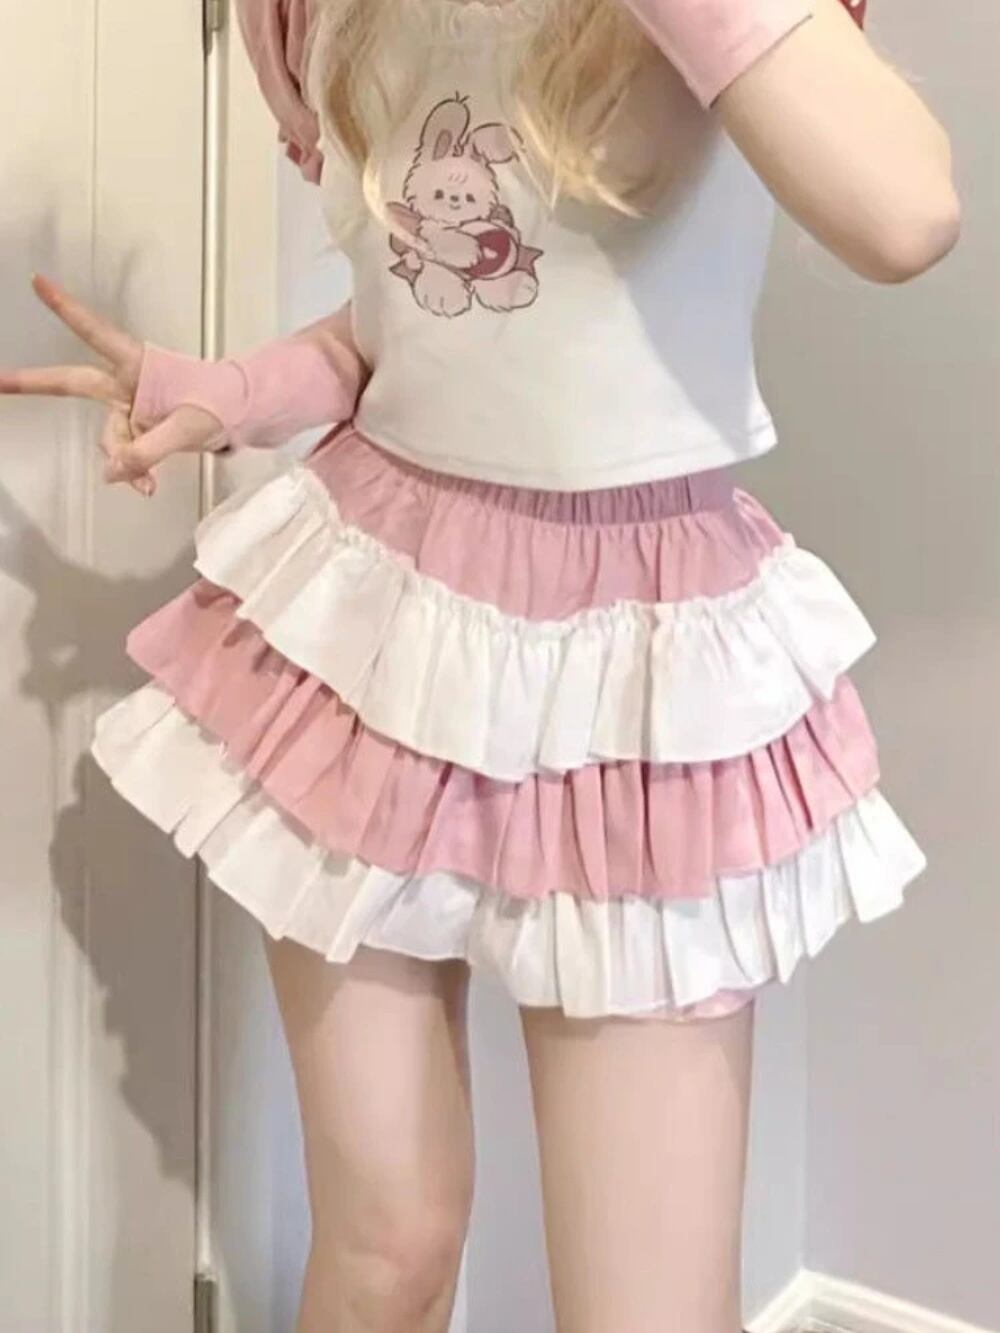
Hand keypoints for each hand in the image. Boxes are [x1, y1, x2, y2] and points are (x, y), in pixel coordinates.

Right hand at [0, 273, 225, 496]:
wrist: (240, 418)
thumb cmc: (218, 407)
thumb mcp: (188, 428)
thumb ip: (148, 451)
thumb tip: (111, 472)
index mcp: (137, 366)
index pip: (96, 334)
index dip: (68, 310)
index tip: (40, 283)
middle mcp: (126, 384)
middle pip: (72, 382)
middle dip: (33, 383)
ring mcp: (130, 407)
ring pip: (109, 437)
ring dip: (123, 460)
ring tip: (148, 484)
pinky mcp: (139, 428)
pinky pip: (124, 454)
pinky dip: (132, 470)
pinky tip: (147, 487)